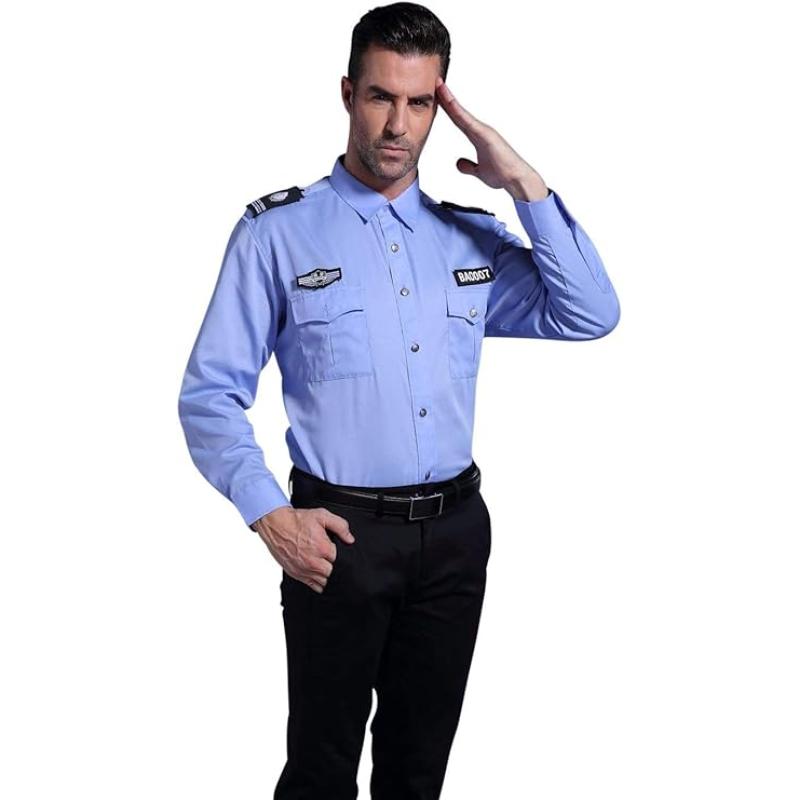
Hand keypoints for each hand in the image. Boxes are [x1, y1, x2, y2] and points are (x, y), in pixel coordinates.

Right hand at [252, 506, 354, 592]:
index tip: (333, 549)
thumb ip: (340, 526)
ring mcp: (304, 569)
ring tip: (322, 565)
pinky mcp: (296, 574)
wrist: (276, 525)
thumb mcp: (322, 516)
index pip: (339, 559)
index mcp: (322, 548)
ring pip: (323, 581)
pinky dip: (317, 583)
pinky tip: (317, 575)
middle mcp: (313, 561)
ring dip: (325, 574)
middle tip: (327, 557)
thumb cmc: (297, 520)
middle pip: (332, 572)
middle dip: (332, 565)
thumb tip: (350, 539)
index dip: (337, 554)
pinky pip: (312, 586)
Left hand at [434, 76, 548, 201]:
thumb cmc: (503, 175)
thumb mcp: (480, 171)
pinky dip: (458, 111)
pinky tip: (450, 103)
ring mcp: (484, 131)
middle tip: (436, 82)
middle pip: (458, 112)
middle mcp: (480, 130)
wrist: (517, 180)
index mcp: (477, 137)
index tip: (436, 96)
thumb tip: (458, 163)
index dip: (447, 108)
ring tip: (439, 85)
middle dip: (446, 97)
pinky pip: (468, 122)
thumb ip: (469, 167)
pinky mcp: (486, 135)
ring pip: (461, 113)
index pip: (458, 119)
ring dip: (450, 99)